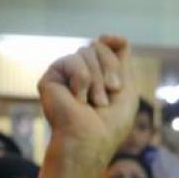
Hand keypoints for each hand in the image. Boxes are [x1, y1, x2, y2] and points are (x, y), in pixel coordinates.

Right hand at [38, 35, 137, 166]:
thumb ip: (121, 62)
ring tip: (93, 102)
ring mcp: (67, 73)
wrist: (89, 140)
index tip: (114, 48)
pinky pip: (72, 60)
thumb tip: (106, 36)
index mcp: (101, 75)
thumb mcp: (126, 90)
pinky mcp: (52, 76)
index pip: (109, 46)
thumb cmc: (110, 123)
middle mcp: (83, 71)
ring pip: (87, 51)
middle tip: (109, 94)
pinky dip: (81, 80)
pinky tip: (77, 99)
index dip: (113, 43)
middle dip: (110, 69)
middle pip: (100, 46)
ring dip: (97, 79)